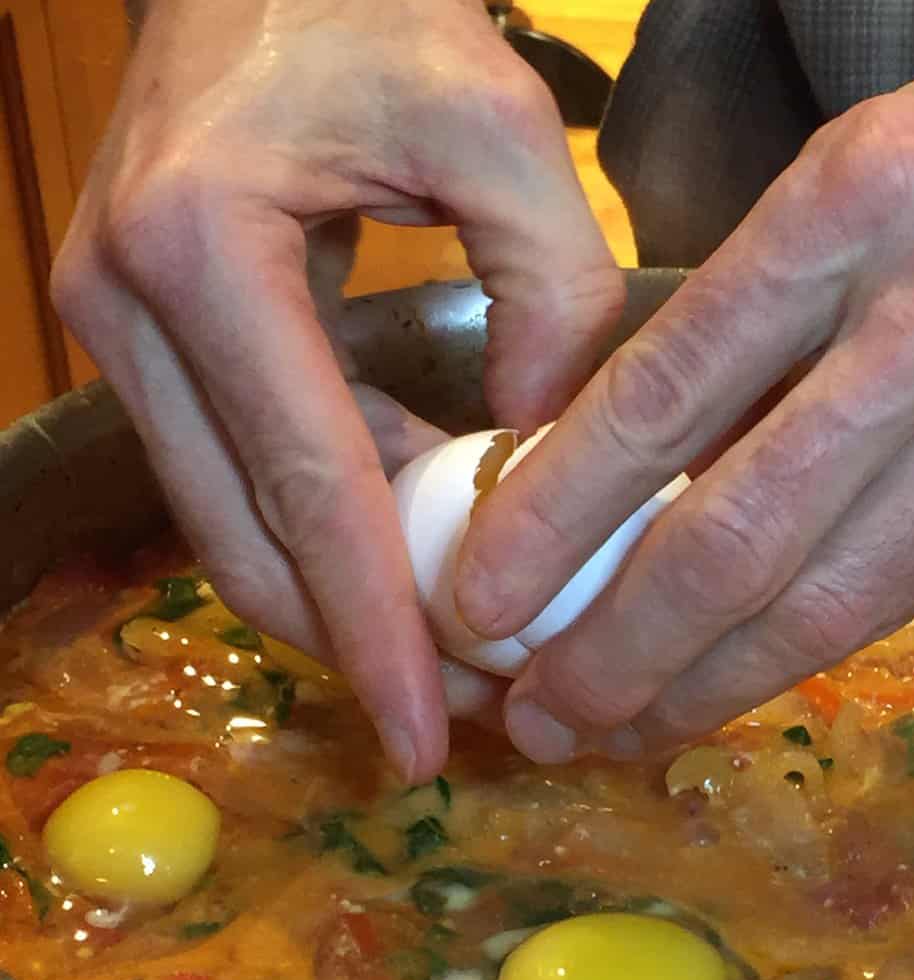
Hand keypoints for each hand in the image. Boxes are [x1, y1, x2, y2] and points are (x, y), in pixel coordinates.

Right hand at [51, 0, 622, 779]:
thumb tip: (550, 456)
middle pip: (243, 537)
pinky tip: (407, 555)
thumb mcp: (495, 122)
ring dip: (333, 600)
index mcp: (202, 249)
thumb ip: (553, 288)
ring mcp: (121, 330)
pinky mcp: (146, 342)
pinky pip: (237, 472)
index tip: (421, 732)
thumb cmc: (371, 8)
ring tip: (445, 655)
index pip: (305, 484)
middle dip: (348, 642)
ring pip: (228, 522)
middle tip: (454, 715)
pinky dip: (321, 529)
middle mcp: (129, 307)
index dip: (370, 625)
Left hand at [458, 21, 913, 761]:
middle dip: (618, 647)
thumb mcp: (878, 162)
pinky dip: (796, 664)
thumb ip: (759, 297)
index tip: (483, 594)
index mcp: (857, 204)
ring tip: (608, 736)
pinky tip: (726, 695)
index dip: (558, 515)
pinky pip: (898, 602)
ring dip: (699, 690)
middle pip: (739, 535)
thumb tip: (629, 451)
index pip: (668, 389)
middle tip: (534, 714)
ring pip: (824, 603)